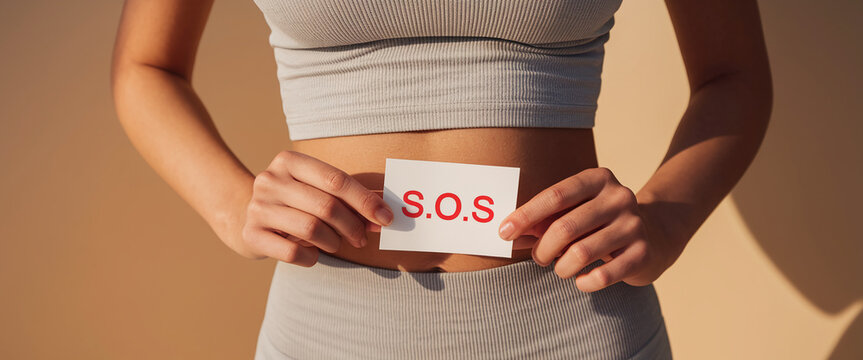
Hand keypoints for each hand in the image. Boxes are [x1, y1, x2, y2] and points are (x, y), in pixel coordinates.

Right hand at [240, 150, 393, 266]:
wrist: (246, 216)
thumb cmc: (295, 202)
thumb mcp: (317, 191)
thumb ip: (349, 199)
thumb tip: (384, 214)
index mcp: (289, 161)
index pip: (336, 180)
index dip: (365, 201)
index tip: (386, 218)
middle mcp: (270, 180)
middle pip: (326, 206)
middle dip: (353, 226)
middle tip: (362, 238)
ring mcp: (258, 207)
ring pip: (311, 229)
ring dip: (333, 242)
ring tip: (335, 244)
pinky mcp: (251, 234)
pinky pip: (293, 252)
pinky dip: (311, 257)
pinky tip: (313, 254)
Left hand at [498, 167, 674, 291]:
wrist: (655, 235)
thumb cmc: (599, 222)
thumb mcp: (574, 211)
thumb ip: (544, 218)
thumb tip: (507, 233)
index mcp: (597, 179)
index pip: (555, 195)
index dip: (525, 215)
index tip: (503, 232)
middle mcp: (619, 197)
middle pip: (565, 227)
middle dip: (542, 248)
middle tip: (538, 258)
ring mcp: (634, 224)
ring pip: (581, 253)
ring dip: (561, 267)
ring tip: (561, 268)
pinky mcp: (643, 252)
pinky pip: (604, 275)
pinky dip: (584, 282)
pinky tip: (581, 281)